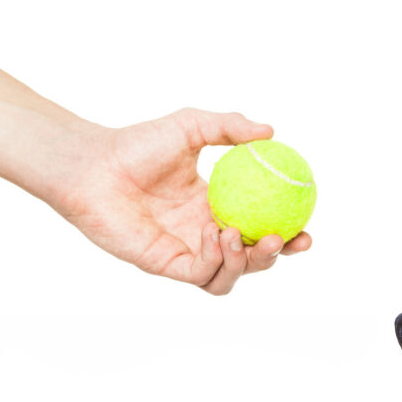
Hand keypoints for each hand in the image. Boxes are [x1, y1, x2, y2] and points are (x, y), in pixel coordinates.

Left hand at [50, 108, 311, 294]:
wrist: (95, 166)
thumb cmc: (137, 143)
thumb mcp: (192, 125)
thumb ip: (230, 126)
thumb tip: (271, 131)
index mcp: (217, 205)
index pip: (260, 225)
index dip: (288, 232)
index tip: (306, 226)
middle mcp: (205, 232)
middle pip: (253, 257)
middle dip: (277, 255)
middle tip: (289, 240)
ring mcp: (187, 251)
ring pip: (231, 275)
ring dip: (247, 262)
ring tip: (241, 236)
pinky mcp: (166, 264)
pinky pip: (203, 274)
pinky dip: (217, 260)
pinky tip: (215, 234)